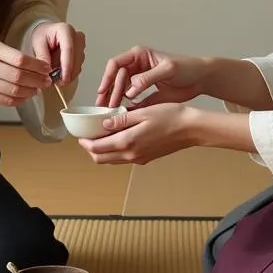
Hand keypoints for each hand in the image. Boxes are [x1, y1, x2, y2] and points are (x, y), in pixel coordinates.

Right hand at [0, 39, 52, 105]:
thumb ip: (14, 55)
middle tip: (47, 81)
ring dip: (30, 91)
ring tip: (38, 89)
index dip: (37, 66)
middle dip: (37, 80)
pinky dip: (19, 100)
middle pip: (18, 76)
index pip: (20, 59)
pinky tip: (26, 95)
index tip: (47, 69)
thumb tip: (40, 68)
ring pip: (13, 90)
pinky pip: (5, 101)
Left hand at [29, 21, 86, 85]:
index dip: (67, 65)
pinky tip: (60, 74)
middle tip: (56, 82)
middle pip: (76, 58)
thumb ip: (42, 56)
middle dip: (67, 73)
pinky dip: (69, 73)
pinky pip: (77, 67)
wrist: (47, 33)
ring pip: (78, 64)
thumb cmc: (43, 35)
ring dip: (67, 73)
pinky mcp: (82, 53)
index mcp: (66, 30)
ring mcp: (81, 45)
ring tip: (54, 76)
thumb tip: (48, 71)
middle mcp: (77, 36)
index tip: (64, 78)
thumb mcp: (38, 43)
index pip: (69, 49)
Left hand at [78, 104, 195, 163]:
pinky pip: (124, 158)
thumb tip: (103, 124)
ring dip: (103, 150)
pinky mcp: (146, 158)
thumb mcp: (143, 112)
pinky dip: (115, 150)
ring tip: (102, 135)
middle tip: (88, 136)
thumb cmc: (170, 116)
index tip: (80, 135)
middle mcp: (131, 155)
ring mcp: (139, 159)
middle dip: (91, 149)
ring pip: (112, 160)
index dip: (85, 142)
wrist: (191, 129)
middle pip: (101, 158)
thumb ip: (121, 120)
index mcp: (128, 142)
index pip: (97, 148)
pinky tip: (119, 136)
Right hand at [96, 46, 207, 107]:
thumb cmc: (187, 67)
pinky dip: (124, 106)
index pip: (116, 64)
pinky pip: (129, 98)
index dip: (107, 77)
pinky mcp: (144, 91)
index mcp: (139, 55)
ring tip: (108, 112)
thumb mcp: (168, 70)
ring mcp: (139, 79)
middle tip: (104, 106)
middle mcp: (136, 65)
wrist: (200, 78)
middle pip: (115, 78)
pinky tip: (121, 114)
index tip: (103, 90)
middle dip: (109, 91)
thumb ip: (148, 78)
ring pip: (120, 89)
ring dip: (114, 100)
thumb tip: (130, 89)